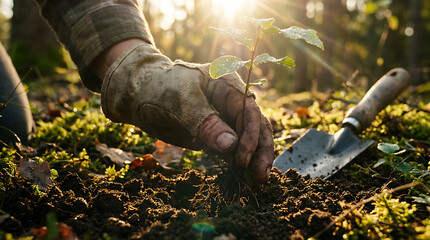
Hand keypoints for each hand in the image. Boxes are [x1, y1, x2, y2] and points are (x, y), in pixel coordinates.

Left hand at [92, 39, 273, 182]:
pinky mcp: (215, 135)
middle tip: (261, 177)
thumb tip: (231, 146)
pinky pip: (232, 150)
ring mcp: (225, 119)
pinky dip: (239, 163)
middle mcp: (232, 101)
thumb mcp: (181, 102)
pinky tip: (244, 178)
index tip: (241, 159)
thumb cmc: (158, 88)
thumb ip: (206, 123)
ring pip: (248, 140)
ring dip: (253, 160)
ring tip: (258, 181)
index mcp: (228, 84)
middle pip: (256, 126)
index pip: (249, 110)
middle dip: (260, 151)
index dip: (251, 135)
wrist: (136, 96)